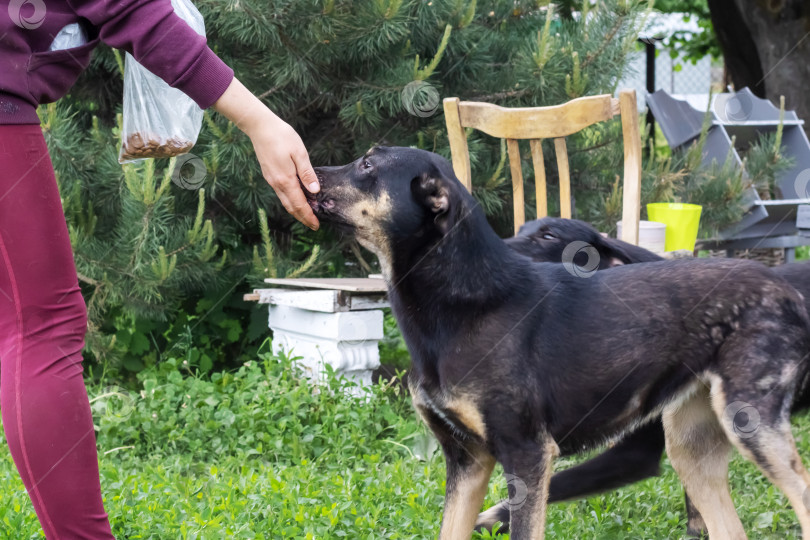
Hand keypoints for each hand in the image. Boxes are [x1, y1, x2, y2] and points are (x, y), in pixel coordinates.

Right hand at [245, 113, 320, 229]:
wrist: (260, 127)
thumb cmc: (282, 136)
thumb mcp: (299, 152)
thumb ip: (307, 173)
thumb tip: (315, 190)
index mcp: (285, 180)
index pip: (299, 204)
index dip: (308, 216)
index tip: (316, 225)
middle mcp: (276, 183)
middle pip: (290, 207)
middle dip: (302, 218)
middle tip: (313, 225)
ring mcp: (271, 180)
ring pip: (285, 201)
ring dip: (296, 210)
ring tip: (307, 215)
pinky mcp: (269, 175)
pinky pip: (281, 193)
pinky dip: (290, 201)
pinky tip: (297, 199)